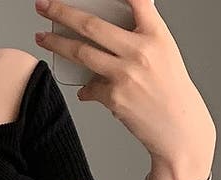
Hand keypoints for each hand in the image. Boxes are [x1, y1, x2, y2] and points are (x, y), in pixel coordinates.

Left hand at [34, 0, 215, 172]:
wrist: (178, 126)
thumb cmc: (169, 89)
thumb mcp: (164, 53)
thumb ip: (140, 37)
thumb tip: (107, 31)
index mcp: (156, 35)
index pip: (136, 0)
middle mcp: (140, 51)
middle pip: (92, 25)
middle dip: (62, 12)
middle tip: (44, 6)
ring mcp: (125, 74)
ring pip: (81, 53)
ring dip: (57, 44)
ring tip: (42, 38)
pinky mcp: (114, 97)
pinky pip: (89, 87)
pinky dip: (85, 89)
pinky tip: (86, 90)